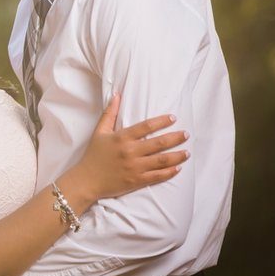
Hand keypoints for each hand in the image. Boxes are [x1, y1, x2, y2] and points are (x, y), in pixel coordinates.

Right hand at [71, 93, 188, 200]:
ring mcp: (134, 167)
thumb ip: (109, 113)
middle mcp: (130, 151)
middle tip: (186, 134)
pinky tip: (178, 168)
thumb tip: (116, 95)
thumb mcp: (99, 132)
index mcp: (122, 138)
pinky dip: (170, 172)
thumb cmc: (93, 155)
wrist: (87, 180)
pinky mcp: (136, 180)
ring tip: (187, 152)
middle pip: (159, 142)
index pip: (146, 126)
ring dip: (178, 156)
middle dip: (176, 138)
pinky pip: (157, 176)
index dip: (162, 121)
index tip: (173, 118)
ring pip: (162, 160)